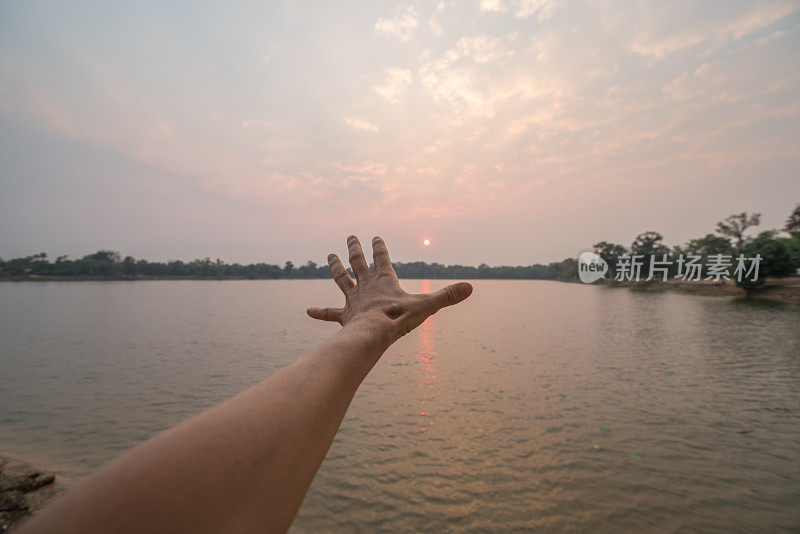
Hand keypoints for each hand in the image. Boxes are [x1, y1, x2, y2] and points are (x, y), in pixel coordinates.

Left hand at [307, 236, 472, 344]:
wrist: (372, 334)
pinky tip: (308, 310)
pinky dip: (320, 312)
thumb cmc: (398, 319)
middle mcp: (366, 286)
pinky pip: (330, 313)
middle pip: (358, 263)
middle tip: (350, 236)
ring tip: (328, 256)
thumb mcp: (427, 306)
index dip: (379, 247)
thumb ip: (447, 296)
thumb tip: (470, 286)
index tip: (376, 235)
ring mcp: (353, 300)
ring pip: (342, 280)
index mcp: (384, 280)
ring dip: (335, 268)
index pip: (381, 258)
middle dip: (354, 249)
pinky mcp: (345, 316)